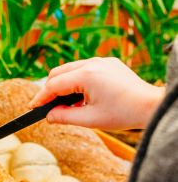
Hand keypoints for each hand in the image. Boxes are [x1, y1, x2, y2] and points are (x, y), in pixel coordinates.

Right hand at [29, 57, 163, 129]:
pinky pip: (84, 69)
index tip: (32, 108)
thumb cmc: (123, 113)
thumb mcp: (89, 120)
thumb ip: (64, 117)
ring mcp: (101, 61)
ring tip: (68, 106)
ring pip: (70, 69)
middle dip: (50, 90)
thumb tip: (48, 115)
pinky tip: (82, 97)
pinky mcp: (109, 63)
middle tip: (47, 108)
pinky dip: (77, 81)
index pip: (54, 85)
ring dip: (64, 85)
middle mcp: (92, 63)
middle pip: (58, 73)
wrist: (150, 105)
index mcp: (86, 76)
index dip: (41, 98)